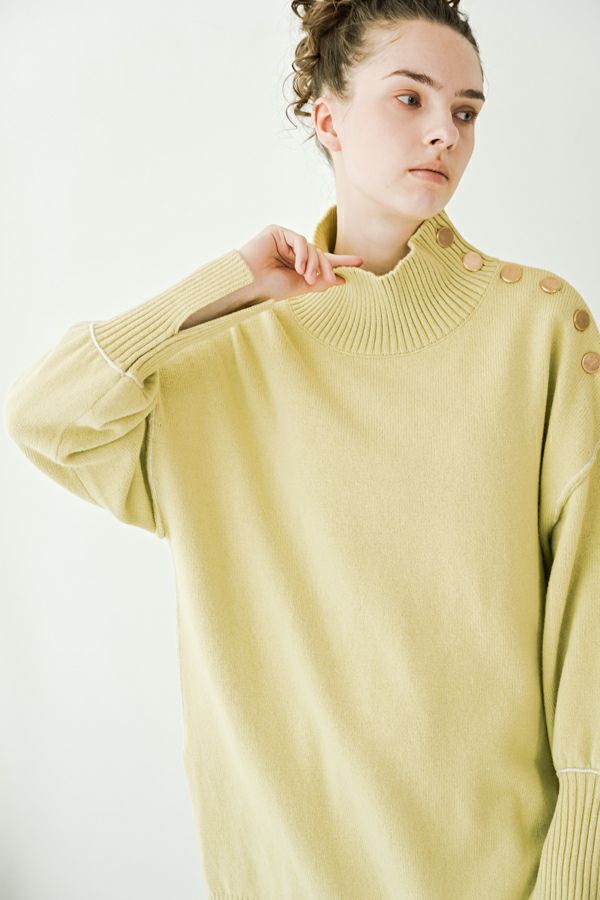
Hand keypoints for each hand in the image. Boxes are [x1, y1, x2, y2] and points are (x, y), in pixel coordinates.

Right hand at [237, 223, 363, 303]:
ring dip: (314, 264)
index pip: (322, 261)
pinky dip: (303, 254)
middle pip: (319, 254)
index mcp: (297, 265)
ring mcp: (285, 240)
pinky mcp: (277, 231)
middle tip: (331, 279)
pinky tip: (298, 267)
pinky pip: (300, 240)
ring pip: (312, 248)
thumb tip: (342, 280)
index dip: (341, 261)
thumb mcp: (300, 287)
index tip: (360, 262)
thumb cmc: (270, 288)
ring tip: (307, 277)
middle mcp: (292, 252)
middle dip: (326, 267)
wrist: (249, 284)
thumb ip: (320, 282)